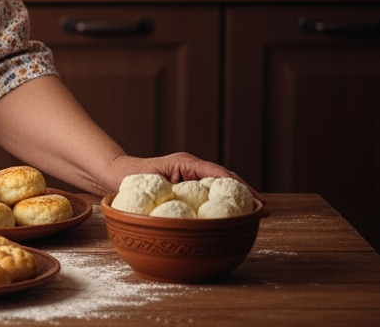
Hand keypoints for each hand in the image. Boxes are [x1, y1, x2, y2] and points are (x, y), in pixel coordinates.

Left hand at [111, 153, 263, 200]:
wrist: (116, 175)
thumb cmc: (130, 179)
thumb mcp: (151, 185)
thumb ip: (171, 191)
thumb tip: (193, 206)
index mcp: (187, 164)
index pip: (220, 174)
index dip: (240, 188)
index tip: (256, 201)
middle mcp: (192, 167)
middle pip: (226, 179)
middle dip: (245, 194)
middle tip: (264, 210)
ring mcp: (191, 175)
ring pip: (220, 186)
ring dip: (238, 199)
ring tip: (256, 213)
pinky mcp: (188, 185)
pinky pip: (210, 193)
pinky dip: (224, 203)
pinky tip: (233, 216)